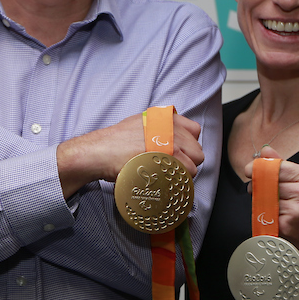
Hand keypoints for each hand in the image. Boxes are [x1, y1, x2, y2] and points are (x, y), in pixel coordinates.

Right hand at [58, 110, 203, 198]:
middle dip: (188, 161)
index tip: (179, 153)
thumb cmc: (115, 141)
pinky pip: (186, 173)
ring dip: (184, 172)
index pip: (195, 131)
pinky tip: (166, 181)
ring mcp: (172, 142)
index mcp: (166, 118)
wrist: (101, 151)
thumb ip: (157, 127)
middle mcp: (172, 128)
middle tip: (171, 168)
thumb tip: (167, 136)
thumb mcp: (139, 123)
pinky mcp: (169, 158)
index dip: (188, 145)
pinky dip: (179, 180)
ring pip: (194, 163)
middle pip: (197, 150)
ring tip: (166, 176)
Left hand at [249, 146, 298, 271]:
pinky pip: (264, 213)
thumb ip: (285, 167)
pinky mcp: (286, 225)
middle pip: (267, 180)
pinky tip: (275, 217)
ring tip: (270, 204)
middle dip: (257, 184)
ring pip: (263, 197)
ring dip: (259, 199)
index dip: (259, 167)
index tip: (250, 170)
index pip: (278, 166)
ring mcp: (296, 209)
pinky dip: (264, 214)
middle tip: (256, 189)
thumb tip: (265, 151)